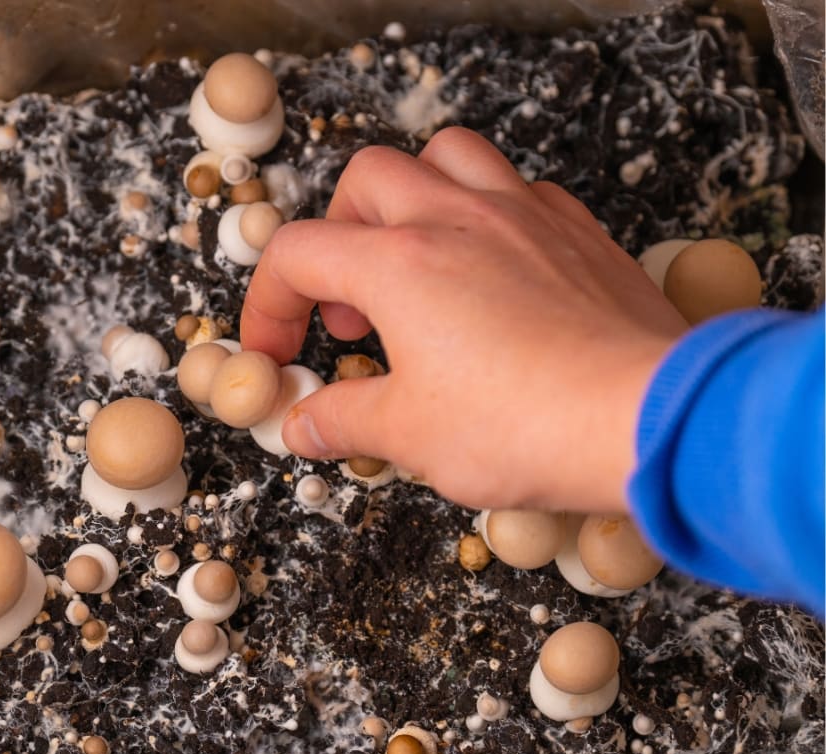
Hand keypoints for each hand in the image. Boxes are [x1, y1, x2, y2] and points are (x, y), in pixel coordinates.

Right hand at [240, 127, 687, 512]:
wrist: (648, 418)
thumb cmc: (527, 425)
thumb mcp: (410, 435)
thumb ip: (343, 420)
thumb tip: (304, 423)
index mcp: (399, 264)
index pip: (297, 254)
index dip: (269, 304)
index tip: (279, 352)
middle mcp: (457, 219)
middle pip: (366, 178)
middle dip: (337, 234)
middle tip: (348, 307)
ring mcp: (523, 216)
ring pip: (447, 154)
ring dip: (413, 195)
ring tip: (414, 259)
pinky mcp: (577, 232)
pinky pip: (519, 188)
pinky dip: (488, 213)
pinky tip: (491, 270)